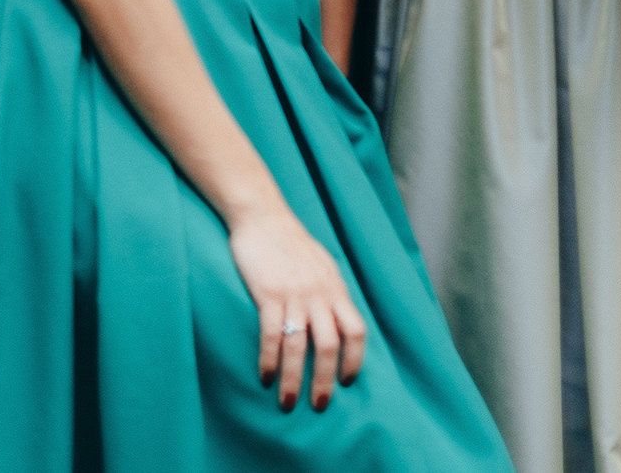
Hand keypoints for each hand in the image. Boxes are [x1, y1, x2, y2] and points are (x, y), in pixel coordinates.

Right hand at [229, 206, 366, 410]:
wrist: (263, 216)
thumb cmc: (291, 244)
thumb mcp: (321, 266)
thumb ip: (330, 292)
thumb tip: (338, 321)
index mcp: (336, 288)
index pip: (357, 330)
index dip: (355, 359)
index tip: (347, 382)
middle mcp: (320, 293)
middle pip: (331, 344)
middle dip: (325, 379)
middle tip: (318, 405)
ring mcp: (295, 293)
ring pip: (300, 345)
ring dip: (294, 378)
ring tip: (288, 402)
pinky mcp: (268, 293)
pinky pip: (271, 333)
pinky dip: (269, 359)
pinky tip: (264, 377)